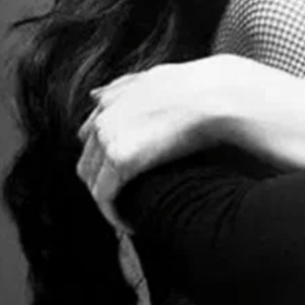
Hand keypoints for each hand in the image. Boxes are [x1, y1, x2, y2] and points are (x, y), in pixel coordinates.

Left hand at [75, 55, 236, 229]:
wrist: (216, 94)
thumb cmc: (198, 89)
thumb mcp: (156, 79)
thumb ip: (125, 87)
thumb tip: (96, 95)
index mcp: (111, 101)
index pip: (90, 136)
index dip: (102, 158)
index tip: (121, 175)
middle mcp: (104, 118)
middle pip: (88, 162)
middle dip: (103, 184)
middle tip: (127, 202)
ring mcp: (109, 137)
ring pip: (93, 182)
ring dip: (109, 202)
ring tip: (131, 216)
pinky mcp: (121, 159)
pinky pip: (105, 197)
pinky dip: (114, 214)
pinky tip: (131, 225)